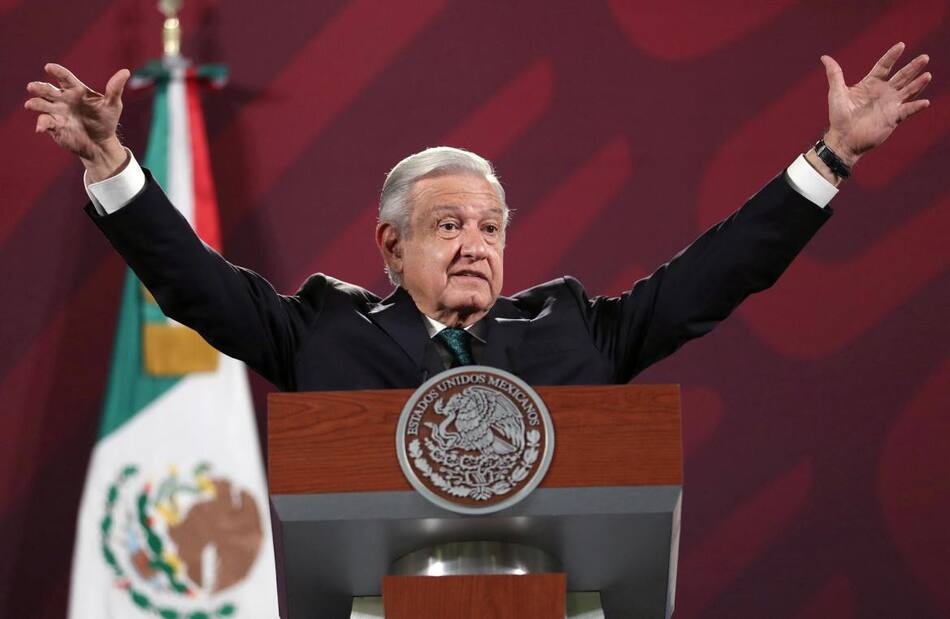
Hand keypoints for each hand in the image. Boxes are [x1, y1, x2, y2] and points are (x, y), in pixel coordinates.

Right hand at [25, 63, 130, 181]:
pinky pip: (44, 122)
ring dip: (35, 103)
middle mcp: (63, 99)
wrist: (101, 143)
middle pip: (47, 89)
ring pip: (41, 104)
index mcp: (76, 90)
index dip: (57, 72)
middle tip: (33, 87)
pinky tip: (41, 128)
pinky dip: (41, 124)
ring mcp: (56, 112)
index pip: (65, 78)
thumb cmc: (106, 120)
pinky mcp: (54, 125)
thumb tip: (126, 72)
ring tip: (31, 105)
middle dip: (39, 87)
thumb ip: (115, 89)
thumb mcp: (113, 105)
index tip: (49, 67)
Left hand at [820, 42, 930, 167]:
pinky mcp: (894, 118)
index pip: (884, 66)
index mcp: (871, 84)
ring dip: (918, 83)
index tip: (901, 45)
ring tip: (927, 75)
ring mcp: (890, 105)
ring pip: (908, 91)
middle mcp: (883, 92)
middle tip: (924, 57)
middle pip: (901, 76)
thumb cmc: (839, 116)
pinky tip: (925, 102)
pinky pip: (908, 111)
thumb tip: (825, 57)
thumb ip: (834, 74)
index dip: (892, 56)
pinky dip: (916, 106)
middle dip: (913, 67)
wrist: (843, 139)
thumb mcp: (837, 92)